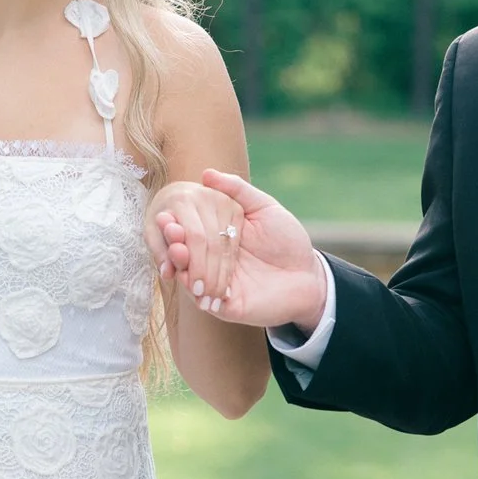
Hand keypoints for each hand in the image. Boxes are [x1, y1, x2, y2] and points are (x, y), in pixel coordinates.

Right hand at [160, 168, 327, 330]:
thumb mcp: (264, 208)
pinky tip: (193, 278)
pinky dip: (195, 288)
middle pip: (183, 252)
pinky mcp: (224, 305)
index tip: (167, 216)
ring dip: (180, 263)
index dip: (175, 223)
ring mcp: (215, 283)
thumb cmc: (288, 240)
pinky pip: (203, 299)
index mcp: (216, 235)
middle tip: (172, 231)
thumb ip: (237, 190)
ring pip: (188, 275)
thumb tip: (206, 173)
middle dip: (174, 241)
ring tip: (179, 251)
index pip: (189, 229)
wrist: (310, 275)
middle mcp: (211, 259)